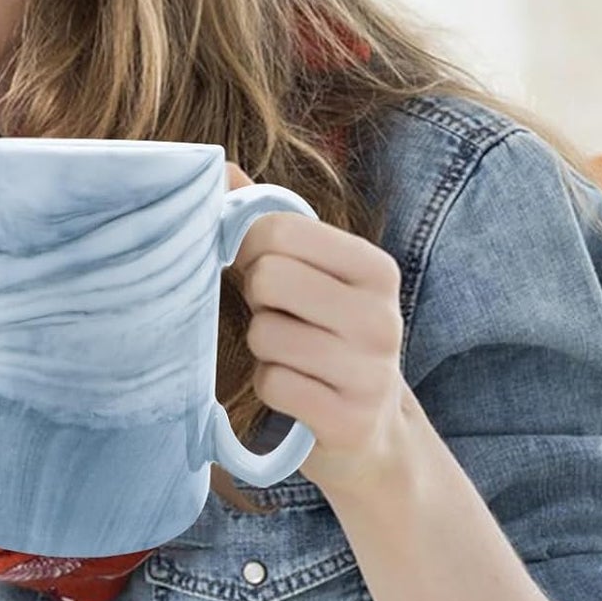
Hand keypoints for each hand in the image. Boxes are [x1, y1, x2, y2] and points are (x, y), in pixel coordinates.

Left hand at [226, 162, 422, 493]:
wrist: (371, 432)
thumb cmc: (323, 336)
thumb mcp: (309, 276)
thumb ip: (266, 221)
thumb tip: (218, 168)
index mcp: (376, 269)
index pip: (280, 231)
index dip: (250, 249)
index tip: (260, 270)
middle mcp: (383, 317)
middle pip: (269, 278)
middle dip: (256, 300)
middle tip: (277, 318)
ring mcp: (372, 373)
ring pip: (266, 335)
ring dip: (263, 348)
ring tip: (290, 356)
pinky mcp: (351, 420)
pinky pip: (274, 384)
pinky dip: (272, 387)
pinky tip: (297, 392)